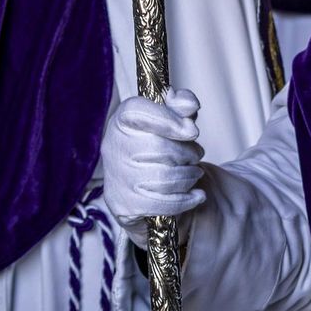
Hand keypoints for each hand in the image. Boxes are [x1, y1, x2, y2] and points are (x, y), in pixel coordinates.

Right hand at [101, 88, 205, 248]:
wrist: (140, 187)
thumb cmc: (158, 146)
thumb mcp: (171, 118)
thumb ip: (181, 105)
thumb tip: (189, 106)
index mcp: (122, 121)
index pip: (138, 112)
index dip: (168, 120)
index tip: (192, 130)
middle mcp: (114, 148)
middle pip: (161, 148)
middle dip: (188, 153)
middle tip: (195, 155)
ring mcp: (118, 178)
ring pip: (165, 178)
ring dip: (189, 176)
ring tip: (193, 173)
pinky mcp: (125, 205)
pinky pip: (164, 204)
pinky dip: (187, 199)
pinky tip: (196, 195)